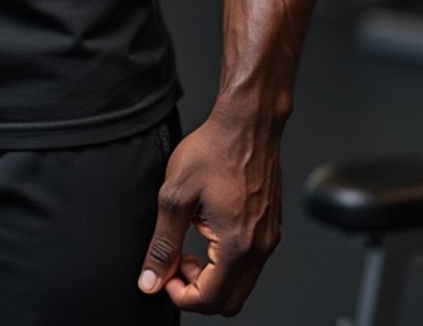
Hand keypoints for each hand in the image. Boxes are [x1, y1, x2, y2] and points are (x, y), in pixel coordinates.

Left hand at [138, 111, 280, 315]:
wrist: (247, 121)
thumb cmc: (214, 149)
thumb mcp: (175, 196)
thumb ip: (163, 244)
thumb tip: (151, 280)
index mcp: (238, 246)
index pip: (209, 300)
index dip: (180, 295)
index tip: (164, 274)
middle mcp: (260, 248)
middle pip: (229, 302)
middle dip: (197, 291)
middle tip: (177, 262)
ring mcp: (270, 237)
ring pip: (241, 282)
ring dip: (212, 274)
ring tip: (190, 237)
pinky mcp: (271, 226)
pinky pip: (250, 261)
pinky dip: (226, 258)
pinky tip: (208, 223)